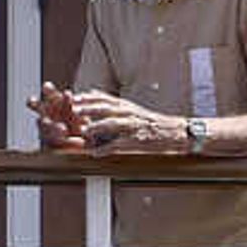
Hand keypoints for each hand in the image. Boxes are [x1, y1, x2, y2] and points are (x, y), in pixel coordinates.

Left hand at [38, 84, 171, 156]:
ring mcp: (133, 126)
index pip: (103, 97)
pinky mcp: (137, 140)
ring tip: (84, 131)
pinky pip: (120, 144)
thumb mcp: (129, 107)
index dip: (87, 97)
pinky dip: (107, 149)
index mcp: (124, 105)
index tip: (73, 97)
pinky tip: (96, 154)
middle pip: (105, 107)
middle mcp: (128, 112)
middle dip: (88, 107)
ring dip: (97, 126)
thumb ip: (110, 102)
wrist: (173, 132)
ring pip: (112, 123)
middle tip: (73, 109)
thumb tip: (90, 92)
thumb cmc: (149, 122)